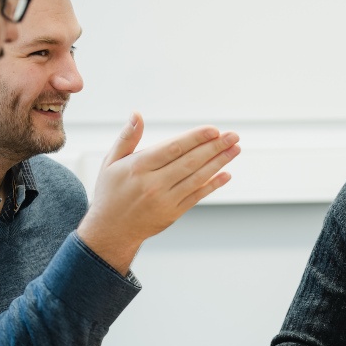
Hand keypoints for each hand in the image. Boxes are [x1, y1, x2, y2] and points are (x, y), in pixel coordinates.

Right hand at [76, 113, 240, 273]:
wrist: (110, 231)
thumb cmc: (111, 192)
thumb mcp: (111, 162)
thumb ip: (127, 138)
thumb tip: (137, 114)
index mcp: (138, 167)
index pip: (173, 148)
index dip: (196, 138)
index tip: (214, 130)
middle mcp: (153, 184)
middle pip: (190, 162)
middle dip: (215, 147)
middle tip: (233, 136)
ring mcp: (165, 200)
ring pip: (197, 178)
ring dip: (219, 163)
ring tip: (235, 149)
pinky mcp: (173, 213)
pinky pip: (197, 196)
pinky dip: (212, 185)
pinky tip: (226, 174)